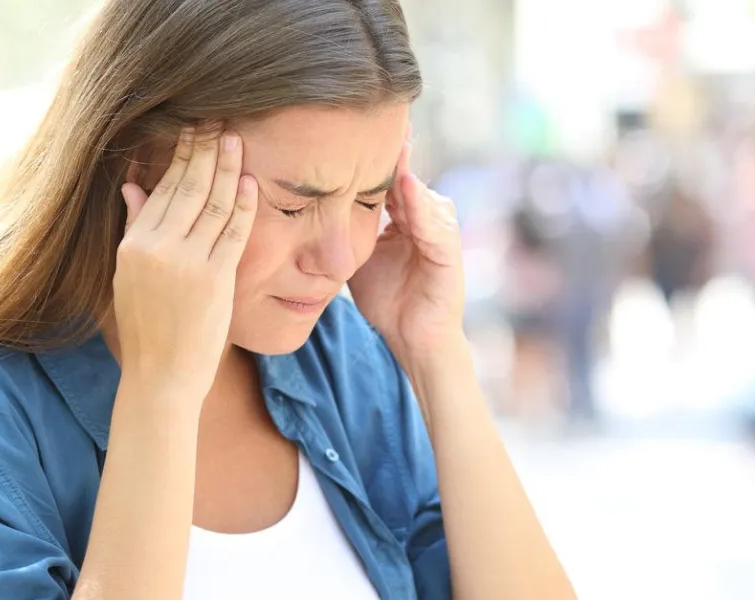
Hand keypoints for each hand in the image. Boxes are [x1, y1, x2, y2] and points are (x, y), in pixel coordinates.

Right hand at [113, 126, 257, 401]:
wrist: (161, 376)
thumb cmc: (147, 328)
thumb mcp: (128, 276)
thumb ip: (135, 229)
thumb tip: (132, 185)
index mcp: (133, 246)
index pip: (161, 190)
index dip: (179, 158)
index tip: (191, 131)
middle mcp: (157, 249)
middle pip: (187, 189)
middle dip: (203, 151)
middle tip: (217, 120)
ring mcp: (187, 263)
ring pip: (212, 204)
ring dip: (225, 168)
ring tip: (234, 138)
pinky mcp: (215, 279)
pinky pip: (232, 232)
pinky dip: (242, 204)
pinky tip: (248, 180)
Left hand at [348, 134, 464, 362]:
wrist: (413, 338)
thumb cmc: (387, 300)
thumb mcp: (358, 257)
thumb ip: (342, 231)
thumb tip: (306, 210)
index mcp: (404, 217)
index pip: (385, 179)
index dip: (368, 157)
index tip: (346, 127)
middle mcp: (425, 217)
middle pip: (405, 178)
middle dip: (390, 152)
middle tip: (374, 116)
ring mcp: (440, 232)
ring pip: (419, 194)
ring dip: (404, 170)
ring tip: (390, 141)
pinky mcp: (449, 252)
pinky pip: (434, 223)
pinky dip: (419, 205)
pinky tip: (405, 186)